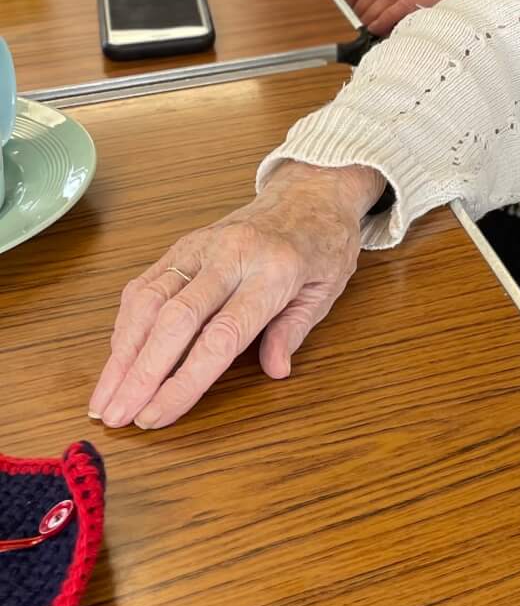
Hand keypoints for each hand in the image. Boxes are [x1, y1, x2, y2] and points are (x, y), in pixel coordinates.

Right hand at [87, 160, 382, 429]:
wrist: (311, 189)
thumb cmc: (324, 243)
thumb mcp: (327, 290)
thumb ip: (296, 329)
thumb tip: (276, 370)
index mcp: (275, 271)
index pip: (221, 337)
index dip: (184, 381)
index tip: (156, 415)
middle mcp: (232, 255)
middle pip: (174, 320)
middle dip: (140, 373)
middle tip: (117, 416)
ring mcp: (203, 246)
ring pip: (150, 300)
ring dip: (122, 352)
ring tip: (105, 396)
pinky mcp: (184, 244)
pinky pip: (147, 284)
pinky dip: (127, 323)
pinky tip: (118, 357)